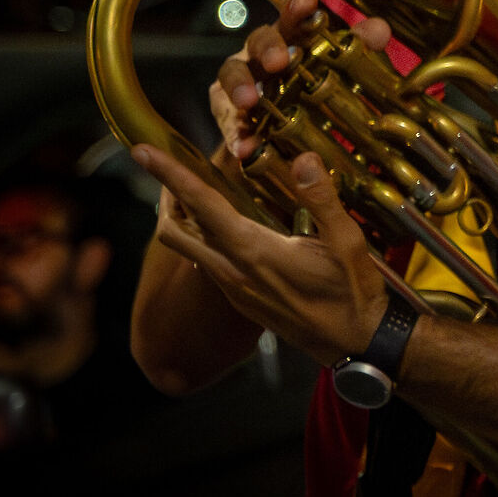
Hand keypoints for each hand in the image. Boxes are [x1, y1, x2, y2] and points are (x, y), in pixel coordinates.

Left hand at [135, 142, 390, 367]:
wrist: (356, 345)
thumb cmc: (355, 294)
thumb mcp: (348, 243)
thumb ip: (321, 200)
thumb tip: (301, 158)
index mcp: (254, 251)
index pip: (202, 205)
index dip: (170, 175)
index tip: (141, 151)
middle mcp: (233, 271)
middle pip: (174, 230)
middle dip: (164, 195)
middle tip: (165, 165)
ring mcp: (234, 288)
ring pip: (187, 248)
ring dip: (180, 217)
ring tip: (191, 189)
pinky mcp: (241, 299)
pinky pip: (206, 261)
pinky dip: (202, 236)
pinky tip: (225, 225)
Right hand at [214, 0, 392, 162]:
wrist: (283, 133)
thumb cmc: (312, 85)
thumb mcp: (339, 67)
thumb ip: (359, 47)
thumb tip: (379, 30)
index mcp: (290, 37)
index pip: (291, 15)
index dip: (297, 6)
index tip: (308, 2)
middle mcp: (261, 54)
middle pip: (259, 40)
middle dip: (268, 48)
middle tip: (279, 61)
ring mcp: (240, 82)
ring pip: (231, 74)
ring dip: (240, 86)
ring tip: (249, 101)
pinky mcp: (227, 114)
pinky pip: (228, 123)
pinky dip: (235, 135)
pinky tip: (244, 148)